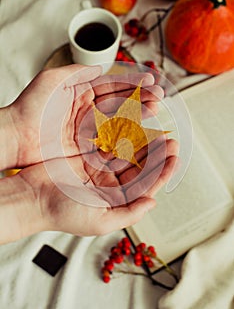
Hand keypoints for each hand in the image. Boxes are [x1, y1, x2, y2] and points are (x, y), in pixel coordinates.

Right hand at [1, 137, 176, 243]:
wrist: (32, 197)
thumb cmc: (63, 213)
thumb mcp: (100, 221)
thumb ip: (129, 214)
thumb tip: (153, 203)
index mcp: (115, 200)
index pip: (145, 185)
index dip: (162, 172)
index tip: (175, 159)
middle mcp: (109, 183)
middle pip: (139, 166)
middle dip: (156, 154)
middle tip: (170, 139)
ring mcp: (98, 168)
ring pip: (126, 152)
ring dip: (142, 141)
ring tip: (156, 130)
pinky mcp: (86, 154)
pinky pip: (108, 142)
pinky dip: (121, 134)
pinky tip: (134, 125)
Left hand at [5, 64, 162, 168]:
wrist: (17, 137)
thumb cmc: (30, 107)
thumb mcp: (51, 80)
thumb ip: (76, 72)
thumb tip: (98, 67)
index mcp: (81, 92)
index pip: (112, 84)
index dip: (131, 81)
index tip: (150, 78)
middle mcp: (87, 110)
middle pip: (119, 101)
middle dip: (140, 97)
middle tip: (160, 95)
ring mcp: (88, 129)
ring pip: (118, 119)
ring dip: (138, 114)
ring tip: (156, 108)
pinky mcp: (87, 147)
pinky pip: (110, 139)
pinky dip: (126, 134)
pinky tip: (140, 130)